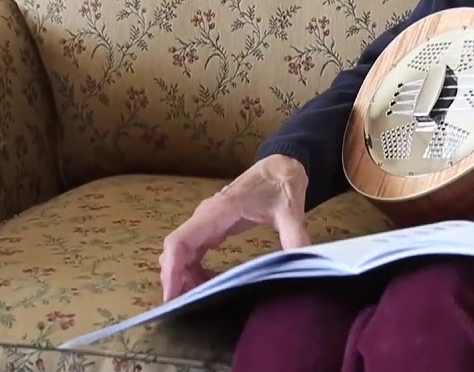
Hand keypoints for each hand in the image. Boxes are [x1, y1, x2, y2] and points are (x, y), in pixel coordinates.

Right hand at [159, 154, 311, 300]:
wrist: (281, 166)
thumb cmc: (282, 183)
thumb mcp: (290, 210)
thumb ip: (295, 234)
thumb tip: (302, 259)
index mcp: (218, 211)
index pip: (180, 241)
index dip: (172, 269)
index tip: (172, 296)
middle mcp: (206, 216)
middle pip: (176, 250)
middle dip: (176, 279)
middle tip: (185, 307)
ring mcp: (207, 221)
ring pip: (182, 252)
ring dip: (185, 276)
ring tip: (198, 299)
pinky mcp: (213, 226)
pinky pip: (194, 251)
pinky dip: (195, 269)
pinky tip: (208, 284)